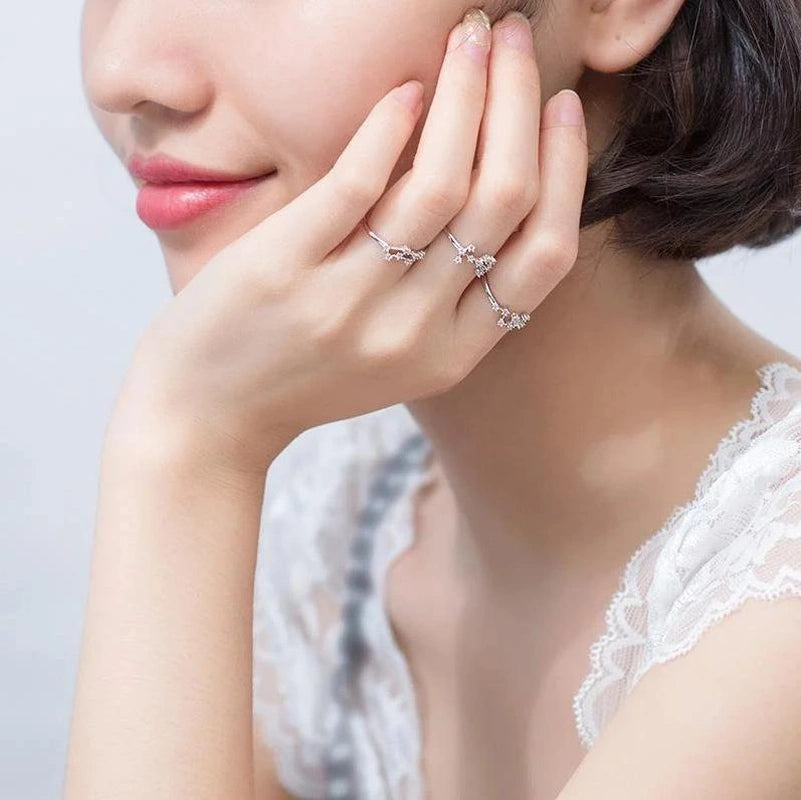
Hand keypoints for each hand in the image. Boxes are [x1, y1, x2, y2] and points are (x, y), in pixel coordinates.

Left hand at [112, 7, 587, 476]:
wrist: (209, 416)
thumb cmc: (303, 377)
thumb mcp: (396, 356)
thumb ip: (446, 296)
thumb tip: (487, 186)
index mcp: (452, 354)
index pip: (545, 255)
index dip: (568, 170)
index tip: (561, 107)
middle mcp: (414, 333)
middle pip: (502, 201)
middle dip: (519, 102)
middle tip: (513, 38)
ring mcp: (351, 303)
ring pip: (440, 183)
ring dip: (466, 93)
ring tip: (469, 37)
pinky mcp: (286, 270)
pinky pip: (358, 183)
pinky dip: (389, 125)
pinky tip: (405, 89)